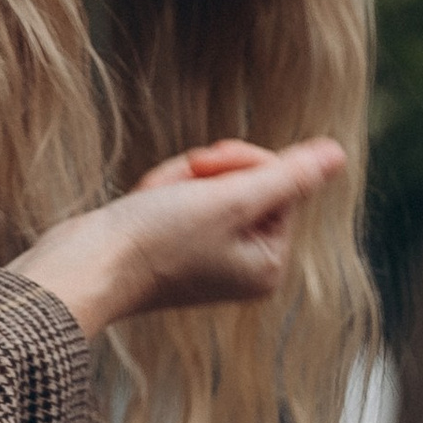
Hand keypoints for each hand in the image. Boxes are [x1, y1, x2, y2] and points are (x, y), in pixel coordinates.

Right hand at [9, 137, 345, 340]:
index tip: (209, 169)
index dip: (244, 164)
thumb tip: (338, 155)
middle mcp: (243, 267)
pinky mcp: (173, 247)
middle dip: (207, 174)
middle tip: (182, 183)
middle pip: (248, 183)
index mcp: (267, 265)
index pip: (281, 185)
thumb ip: (288, 176)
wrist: (83, 265)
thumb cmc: (154, 239)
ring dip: (179, 179)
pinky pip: (182, 197)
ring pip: (210, 185)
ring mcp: (208, 258)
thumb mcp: (231, 200)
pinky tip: (139, 203)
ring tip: (152, 200)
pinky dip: (161, 190)